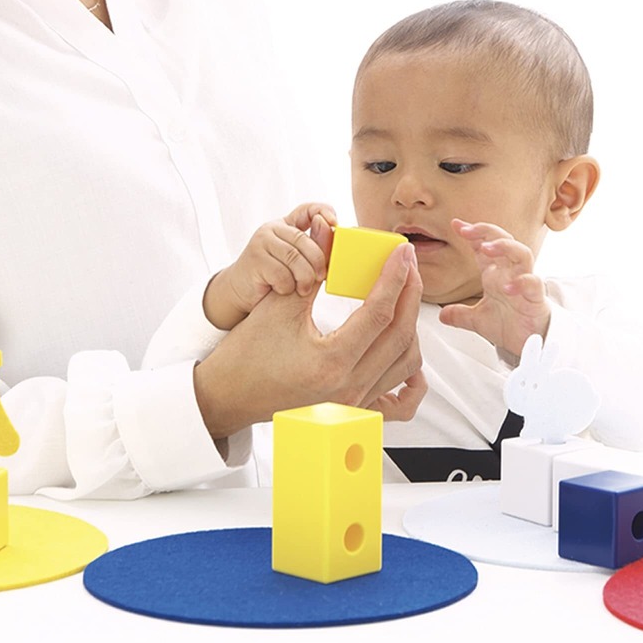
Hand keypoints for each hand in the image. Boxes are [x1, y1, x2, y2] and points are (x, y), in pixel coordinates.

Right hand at [193, 240, 424, 437]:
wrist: (229, 395)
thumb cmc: (246, 353)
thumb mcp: (278, 306)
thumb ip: (312, 271)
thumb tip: (328, 232)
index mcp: (331, 361)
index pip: (379, 312)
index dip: (394, 276)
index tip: (402, 252)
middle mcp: (348, 388)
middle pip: (400, 336)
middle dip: (410, 293)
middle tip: (408, 264)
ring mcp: (354, 404)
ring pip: (405, 364)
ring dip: (411, 326)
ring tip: (404, 294)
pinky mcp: (353, 411)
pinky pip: (400, 402)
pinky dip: (413, 379)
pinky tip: (407, 351)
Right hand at [203, 202, 336, 329]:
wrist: (241, 290)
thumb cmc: (274, 276)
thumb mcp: (296, 260)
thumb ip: (313, 247)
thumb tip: (330, 228)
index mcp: (285, 225)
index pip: (307, 210)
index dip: (323, 211)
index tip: (335, 223)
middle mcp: (272, 229)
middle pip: (304, 240)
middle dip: (318, 261)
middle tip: (320, 277)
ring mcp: (261, 242)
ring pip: (294, 258)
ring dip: (303, 278)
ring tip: (302, 289)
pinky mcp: (254, 259)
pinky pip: (281, 274)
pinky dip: (287, 286)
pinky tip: (282, 290)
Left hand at [438, 219, 550, 355]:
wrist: (530, 345)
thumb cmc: (510, 325)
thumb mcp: (477, 320)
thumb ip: (459, 314)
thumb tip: (441, 314)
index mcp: (495, 273)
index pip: (484, 245)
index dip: (472, 233)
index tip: (455, 224)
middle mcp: (510, 273)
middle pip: (504, 240)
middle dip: (487, 231)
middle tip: (468, 231)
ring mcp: (525, 283)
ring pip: (522, 254)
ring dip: (505, 247)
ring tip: (487, 248)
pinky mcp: (536, 298)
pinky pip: (533, 283)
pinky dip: (521, 281)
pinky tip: (507, 286)